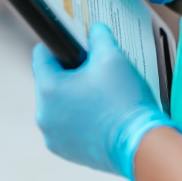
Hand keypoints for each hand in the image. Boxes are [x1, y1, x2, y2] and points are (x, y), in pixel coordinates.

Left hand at [32, 23, 172, 180]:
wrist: (140, 145)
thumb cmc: (124, 101)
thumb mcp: (112, 56)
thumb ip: (98, 36)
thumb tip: (94, 30)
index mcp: (49, 90)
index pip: (41, 56)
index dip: (59, 46)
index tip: (75, 45)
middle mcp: (44, 115)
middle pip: (50, 81)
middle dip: (70, 72)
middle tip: (95, 71)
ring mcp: (53, 136)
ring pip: (58, 103)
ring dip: (74, 95)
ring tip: (100, 93)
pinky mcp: (65, 151)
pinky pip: (66, 124)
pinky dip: (79, 117)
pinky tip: (100, 112)